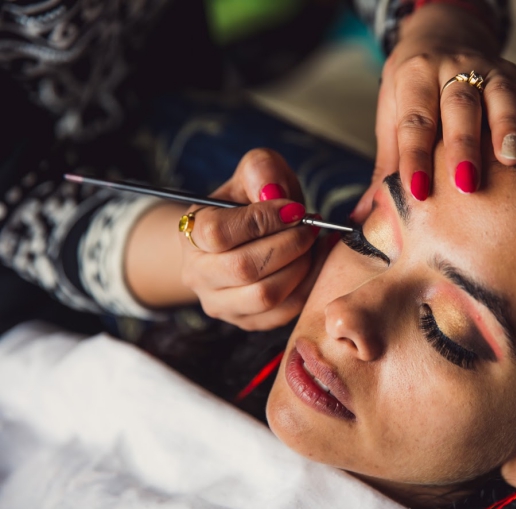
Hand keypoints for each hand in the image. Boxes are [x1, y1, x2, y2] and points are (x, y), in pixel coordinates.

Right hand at [179, 149, 326, 330]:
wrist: (245, 238)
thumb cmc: (251, 203)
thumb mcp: (253, 174)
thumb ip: (261, 169)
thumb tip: (273, 192)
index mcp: (191, 233)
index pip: (219, 233)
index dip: (263, 220)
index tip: (294, 209)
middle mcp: (197, 274)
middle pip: (245, 268)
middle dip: (290, 245)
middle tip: (310, 228)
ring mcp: (219, 303)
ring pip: (266, 296)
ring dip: (301, 267)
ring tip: (312, 245)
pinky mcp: (246, 321)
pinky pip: (284, 312)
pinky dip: (308, 286)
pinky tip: (313, 263)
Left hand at [351, 3, 515, 221]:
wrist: (438, 34)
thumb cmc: (412, 87)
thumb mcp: (392, 115)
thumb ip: (385, 166)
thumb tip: (363, 217)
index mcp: (415, 78)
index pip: (415, 122)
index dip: (414, 157)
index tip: (416, 191)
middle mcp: (452, 68)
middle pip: (459, 107)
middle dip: (463, 145)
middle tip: (466, 183)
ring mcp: (488, 68)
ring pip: (499, 93)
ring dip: (507, 126)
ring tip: (512, 158)